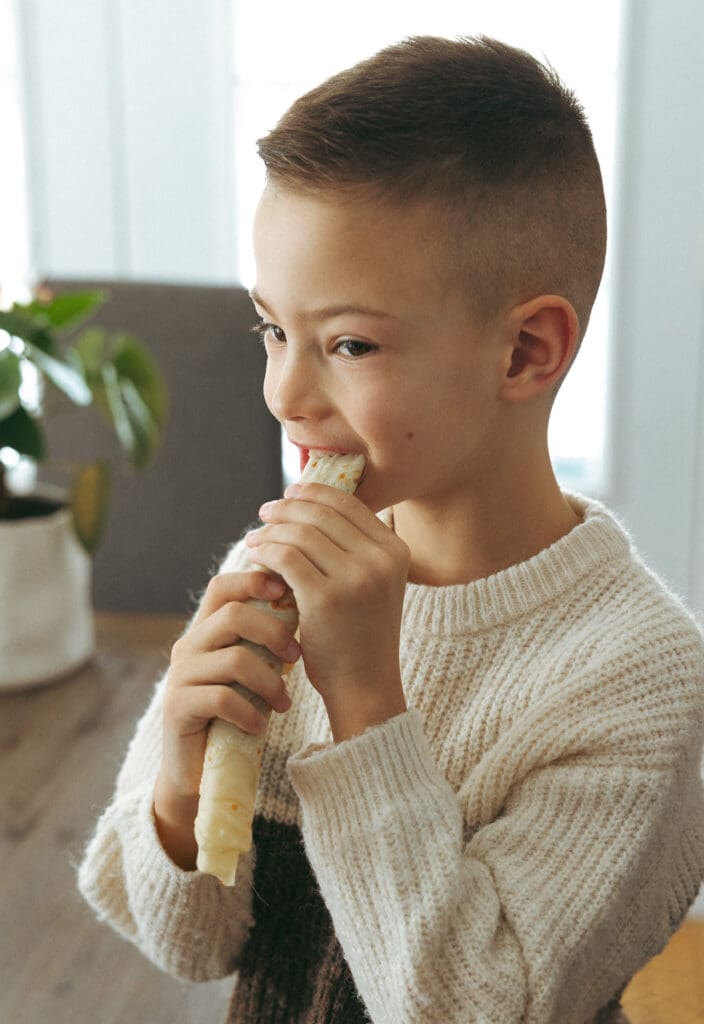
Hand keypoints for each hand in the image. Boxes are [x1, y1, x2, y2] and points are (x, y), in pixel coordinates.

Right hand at [153, 570, 300, 865]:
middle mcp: (188, 646)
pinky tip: (261, 725)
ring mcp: (180, 676)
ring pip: (234, 658)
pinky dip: (250, 712)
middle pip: (233, 615)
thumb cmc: (236, 713)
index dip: (254, 580)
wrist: (200, 770)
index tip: (287, 591)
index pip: (222, 586)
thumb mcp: (253, 670)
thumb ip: (264, 641)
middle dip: (274, 632)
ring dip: (269, 681)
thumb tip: (305, 603)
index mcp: (205, 630)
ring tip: (283, 703)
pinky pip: (223, 698)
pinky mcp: (178, 708)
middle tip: (298, 656)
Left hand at [245, 483, 410, 739]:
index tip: (290, 494)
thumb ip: (355, 549)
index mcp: (396, 551)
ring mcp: (356, 578)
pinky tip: (255, 556)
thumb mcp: (373, 585)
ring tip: (255, 537)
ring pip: (300, 532)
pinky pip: (286, 557)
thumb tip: (315, 506)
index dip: (315, 492)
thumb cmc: (361, 636)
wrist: (365, 687)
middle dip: (288, 507)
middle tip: (265, 512)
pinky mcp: (326, 598)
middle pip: (322, 513)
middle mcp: (381, 559)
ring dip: (271, 530)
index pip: (349, 503)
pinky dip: (266, 551)